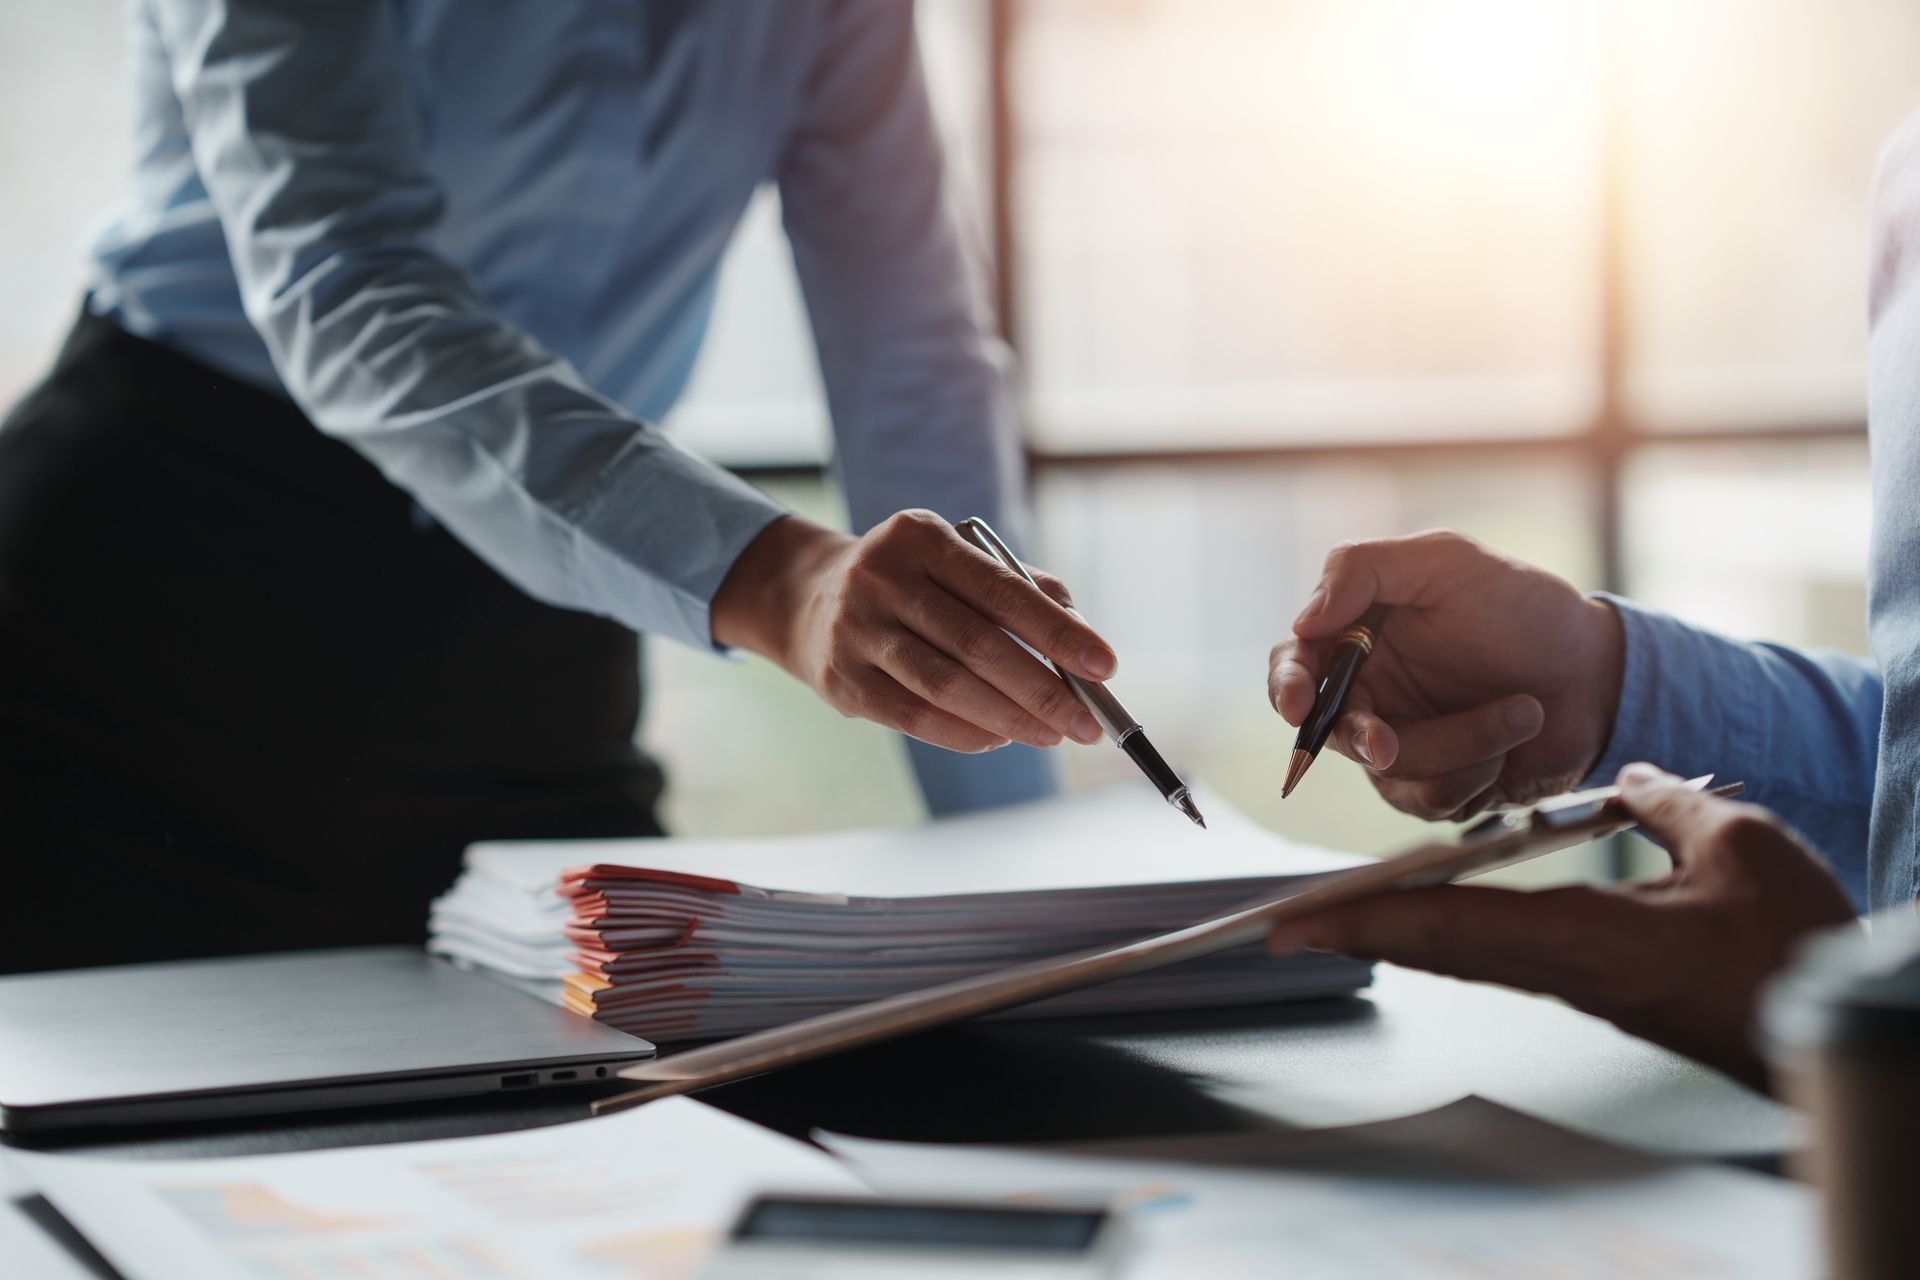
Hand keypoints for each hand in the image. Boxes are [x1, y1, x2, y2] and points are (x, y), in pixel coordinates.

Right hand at [710, 511, 1114, 753]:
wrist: (808, 599)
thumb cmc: (910, 582)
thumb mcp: (957, 561)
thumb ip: (1022, 589)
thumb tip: (1083, 638)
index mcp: (921, 537)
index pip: (1002, 590)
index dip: (1058, 632)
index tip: (1104, 667)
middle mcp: (882, 577)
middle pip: (977, 644)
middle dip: (1043, 689)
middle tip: (1086, 722)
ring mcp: (856, 630)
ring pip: (946, 686)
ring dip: (1010, 717)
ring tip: (1051, 734)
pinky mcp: (841, 679)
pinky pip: (914, 716)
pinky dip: (965, 733)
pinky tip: (1001, 737)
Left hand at [1267, 764, 1859, 1088]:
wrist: (1828, 1020)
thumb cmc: (1792, 943)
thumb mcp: (1735, 845)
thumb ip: (1664, 802)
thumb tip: (1627, 776)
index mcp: (1580, 940)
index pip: (1447, 926)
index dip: (1366, 917)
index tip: (1296, 925)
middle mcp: (1562, 969)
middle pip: (1436, 946)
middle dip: (1357, 930)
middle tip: (1283, 926)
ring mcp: (1577, 983)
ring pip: (1466, 952)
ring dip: (1399, 929)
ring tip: (1339, 912)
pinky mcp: (1600, 987)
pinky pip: (1505, 955)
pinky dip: (1454, 930)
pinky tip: (1439, 915)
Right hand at [1269, 530, 1625, 819]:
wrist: (1598, 675)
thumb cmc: (1524, 609)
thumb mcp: (1447, 561)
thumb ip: (1363, 568)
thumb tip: (1304, 621)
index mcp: (1358, 638)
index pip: (1294, 665)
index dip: (1285, 687)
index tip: (1298, 707)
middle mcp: (1369, 694)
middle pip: (1329, 731)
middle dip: (1364, 739)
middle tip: (1390, 745)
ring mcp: (1400, 745)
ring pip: (1390, 769)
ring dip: (1462, 743)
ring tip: (1522, 710)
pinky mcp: (1437, 787)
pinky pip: (1432, 799)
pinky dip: (1479, 770)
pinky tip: (1514, 739)